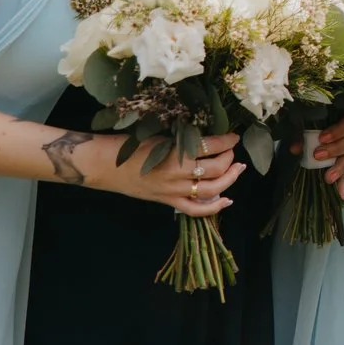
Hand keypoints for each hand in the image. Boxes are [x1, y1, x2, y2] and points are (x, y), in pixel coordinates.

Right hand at [81, 130, 244, 216]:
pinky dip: (214, 207)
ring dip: (229, 179)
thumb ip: (183, 138)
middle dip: (229, 159)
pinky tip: (227, 200)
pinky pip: (195, 209)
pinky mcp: (167, 201)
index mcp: (175, 152)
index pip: (211, 146)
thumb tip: (208, 135)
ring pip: (212, 190)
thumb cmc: (130, 145)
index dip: (227, 140)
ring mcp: (174, 190)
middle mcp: (177, 173)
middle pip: (216, 168)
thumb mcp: (159, 134)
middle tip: (232, 151)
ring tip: (238, 169)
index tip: (234, 136)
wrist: (105, 165)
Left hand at [293, 110, 343, 197]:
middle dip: (336, 149)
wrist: (317, 120)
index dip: (340, 130)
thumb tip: (296, 148)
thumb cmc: (315, 116)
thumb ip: (303, 131)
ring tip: (328, 178)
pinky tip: (342, 195)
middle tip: (318, 155)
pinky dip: (343, 183)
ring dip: (340, 168)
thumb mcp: (307, 120)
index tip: (322, 138)